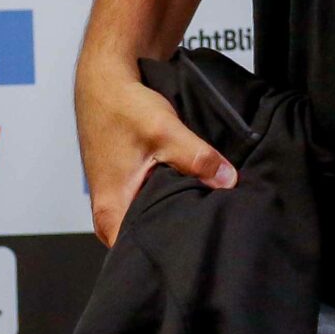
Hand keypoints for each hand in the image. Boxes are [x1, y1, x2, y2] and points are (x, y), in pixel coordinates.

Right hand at [76, 73, 234, 246]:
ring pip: (149, 219)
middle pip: (146, 238)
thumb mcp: (166, 132)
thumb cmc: (122, 107)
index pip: (138, 253)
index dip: (169, 249)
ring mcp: (115, 200)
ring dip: (172, 212)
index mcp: (110, 212)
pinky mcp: (124, 187)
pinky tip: (189, 191)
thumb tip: (228, 181)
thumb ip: (198, 159)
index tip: (198, 242)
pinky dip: (167, 197)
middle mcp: (108, 214)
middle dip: (176, 232)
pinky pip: (148, 203)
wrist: (106, 81)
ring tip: (201, 208)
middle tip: (208, 225)